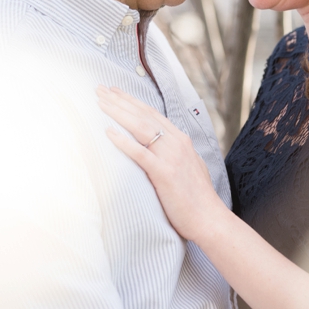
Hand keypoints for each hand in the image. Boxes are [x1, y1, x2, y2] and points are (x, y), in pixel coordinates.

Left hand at [96, 86, 228, 243]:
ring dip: (118, 113)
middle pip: (143, 115)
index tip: (114, 91)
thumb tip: (160, 147)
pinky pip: (140, 153)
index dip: (131, 101)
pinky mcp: (164, 173)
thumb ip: (175, 153)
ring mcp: (171, 157)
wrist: (209, 219)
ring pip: (140, 127)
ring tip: (100, 103)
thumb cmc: (197, 198)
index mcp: (181, 140)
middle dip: (120, 100)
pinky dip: (123, 141)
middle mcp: (176, 143)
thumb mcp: (189, 166)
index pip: (152, 113)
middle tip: (100, 89)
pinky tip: (108, 132)